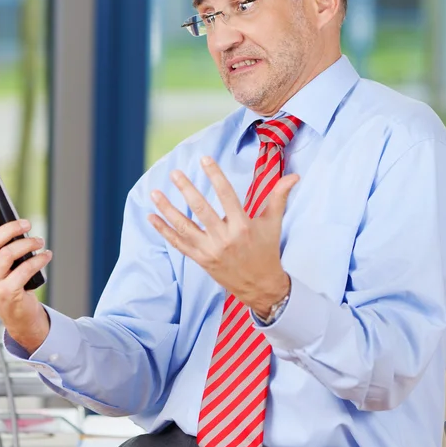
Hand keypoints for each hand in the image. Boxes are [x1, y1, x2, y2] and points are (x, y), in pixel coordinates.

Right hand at [0, 194, 51, 353]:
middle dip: (12, 228)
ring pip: (8, 254)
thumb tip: (17, 222)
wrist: (18, 313)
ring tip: (40, 241)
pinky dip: (39, 259)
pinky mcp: (6, 292)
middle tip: (27, 223)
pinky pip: (25, 269)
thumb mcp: (4, 262)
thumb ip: (4, 244)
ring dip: (28, 244)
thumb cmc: (12, 280)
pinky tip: (46, 255)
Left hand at [147, 156, 298, 316]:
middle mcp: (225, 238)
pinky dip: (163, 231)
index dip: (215, 176)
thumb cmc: (267, 251)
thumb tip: (295, 175)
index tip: (204, 159)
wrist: (261, 286)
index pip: (227, 195)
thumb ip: (279, 197)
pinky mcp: (201, 260)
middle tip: (175, 173)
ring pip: (184, 227)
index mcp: (243, 226)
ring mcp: (210, 250)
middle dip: (186, 190)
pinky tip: (151, 218)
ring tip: (155, 192)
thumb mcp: (273, 223)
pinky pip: (178, 244)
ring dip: (167, 209)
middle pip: (201, 209)